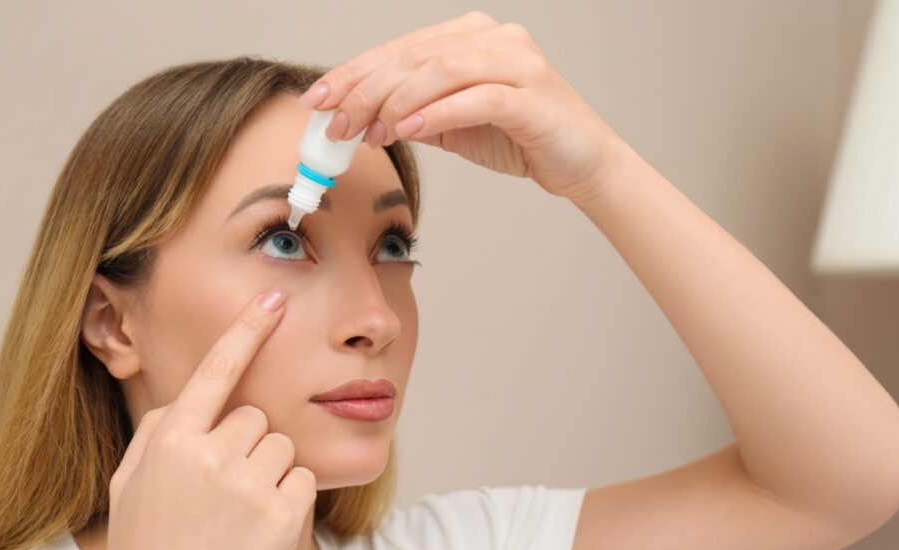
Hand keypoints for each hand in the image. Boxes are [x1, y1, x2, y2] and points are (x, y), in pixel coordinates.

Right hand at [105, 289, 316, 549]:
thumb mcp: (128, 492)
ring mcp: (247, 483)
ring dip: (268, 473)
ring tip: (238, 517)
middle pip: (253, 418)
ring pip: (281, 447)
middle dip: (245, 448)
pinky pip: (301, 478)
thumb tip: (181, 402)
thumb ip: (153, 438)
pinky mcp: (283, 511)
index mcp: (168, 444)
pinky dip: (288, 500)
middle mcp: (208, 455)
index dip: (244, 331)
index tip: (271, 298)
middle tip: (222, 496)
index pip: (213, 371)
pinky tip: (259, 531)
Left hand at [300, 11, 622, 204]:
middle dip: (366, 91)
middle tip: (334, 124)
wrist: (581, 163)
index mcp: (473, 36)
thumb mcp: (455, 124)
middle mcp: (495, 38)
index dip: (354, 73)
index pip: (402, 49)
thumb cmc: (520, 139)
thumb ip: (416, 113)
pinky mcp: (532, 95)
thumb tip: (360, 120)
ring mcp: (518, 62)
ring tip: (367, 133)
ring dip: (395, 104)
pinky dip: (436, 114)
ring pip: (441, 71)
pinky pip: (475, 98)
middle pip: (415, 56)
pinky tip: (407, 132)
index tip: (317, 98)